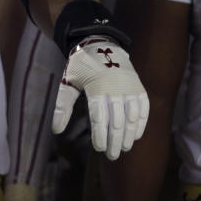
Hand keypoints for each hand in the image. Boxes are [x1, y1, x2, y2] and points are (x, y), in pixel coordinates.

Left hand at [52, 37, 148, 159]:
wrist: (101, 45)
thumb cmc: (80, 67)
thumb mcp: (67, 83)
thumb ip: (63, 107)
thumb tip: (56, 131)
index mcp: (96, 88)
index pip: (99, 118)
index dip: (100, 135)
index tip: (99, 149)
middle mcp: (116, 89)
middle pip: (117, 121)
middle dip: (115, 141)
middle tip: (112, 156)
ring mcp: (130, 88)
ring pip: (132, 117)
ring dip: (129, 135)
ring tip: (124, 149)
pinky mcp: (139, 87)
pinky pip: (144, 108)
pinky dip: (141, 123)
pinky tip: (136, 136)